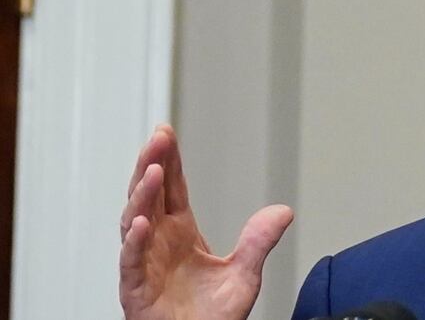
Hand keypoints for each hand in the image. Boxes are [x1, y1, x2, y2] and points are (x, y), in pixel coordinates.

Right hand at [119, 125, 293, 319]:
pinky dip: (134, 243)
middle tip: (158, 138)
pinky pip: (131, 262)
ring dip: (142, 196)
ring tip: (153, 171)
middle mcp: (158, 243)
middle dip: (151, 164)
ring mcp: (144, 264)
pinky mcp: (136, 289)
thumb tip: (283, 211)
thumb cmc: (211, 318)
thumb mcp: (244, 274)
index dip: (168, 161)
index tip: (166, 133)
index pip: (171, 189)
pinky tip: (140, 223)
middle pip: (148, 195)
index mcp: (180, 233)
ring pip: (134, 221)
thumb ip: (259, 241)